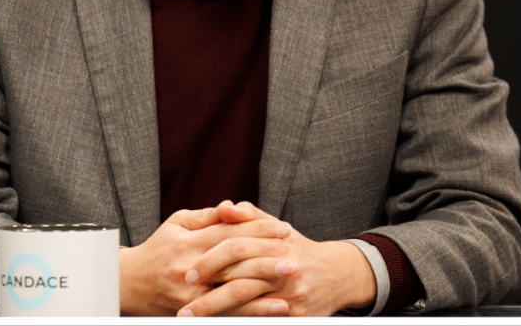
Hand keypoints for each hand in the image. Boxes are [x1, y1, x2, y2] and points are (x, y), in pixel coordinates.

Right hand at [118, 203, 292, 315]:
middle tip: (294, 254)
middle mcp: (189, 267)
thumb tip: (234, 207)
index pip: (229, 233)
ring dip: (266, 284)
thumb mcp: (177, 224)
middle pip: (235, 260)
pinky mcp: (193, 311)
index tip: (284, 228)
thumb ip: (206, 216)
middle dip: (267, 257)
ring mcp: (191, 292)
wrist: (129, 283)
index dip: (258, 229)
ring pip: (233, 288)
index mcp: (187, 241)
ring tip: (290, 280)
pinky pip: (228, 312)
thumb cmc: (158, 248)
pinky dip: (254, 310)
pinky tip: (276, 308)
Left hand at [179, 201, 376, 316]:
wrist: (337, 274)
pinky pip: (263, 319)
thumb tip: (223, 207)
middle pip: (240, 281)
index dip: (210, 261)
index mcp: (275, 243)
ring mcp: (291, 296)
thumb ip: (248, 216)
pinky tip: (220, 325)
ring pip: (248, 305)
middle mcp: (284, 269)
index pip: (236, 248)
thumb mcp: (274, 226)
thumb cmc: (296, 247)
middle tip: (183, 304)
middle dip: (208, 295)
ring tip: (192, 319)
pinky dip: (239, 322)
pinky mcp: (296, 317)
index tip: (189, 273)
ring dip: (218, 314)